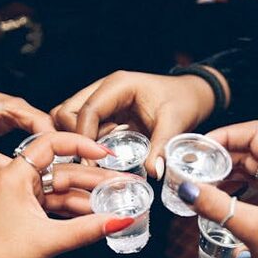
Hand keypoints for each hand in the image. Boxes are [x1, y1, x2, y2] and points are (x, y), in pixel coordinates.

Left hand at [0, 132, 133, 257]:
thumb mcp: (47, 240)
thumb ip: (87, 230)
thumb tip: (120, 221)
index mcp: (16, 176)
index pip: (52, 144)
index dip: (81, 145)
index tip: (106, 154)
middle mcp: (21, 181)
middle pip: (67, 171)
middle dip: (98, 179)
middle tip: (127, 184)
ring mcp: (26, 198)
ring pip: (66, 191)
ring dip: (93, 198)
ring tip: (122, 202)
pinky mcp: (31, 214)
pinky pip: (61, 206)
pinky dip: (81, 212)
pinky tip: (102, 216)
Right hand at [51, 70, 225, 178]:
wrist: (191, 95)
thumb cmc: (183, 101)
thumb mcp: (175, 123)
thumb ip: (161, 147)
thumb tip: (153, 172)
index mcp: (119, 85)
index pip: (88, 110)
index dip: (84, 137)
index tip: (91, 163)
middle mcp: (103, 89)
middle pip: (66, 111)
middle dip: (74, 138)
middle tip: (92, 162)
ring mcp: (100, 100)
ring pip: (67, 119)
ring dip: (77, 141)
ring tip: (98, 158)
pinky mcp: (102, 113)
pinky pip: (80, 127)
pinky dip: (85, 143)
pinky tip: (103, 155)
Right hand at [177, 120, 257, 257]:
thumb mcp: (253, 226)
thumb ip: (216, 205)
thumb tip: (186, 188)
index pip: (255, 132)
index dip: (226, 134)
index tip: (201, 148)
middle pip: (249, 153)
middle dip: (220, 158)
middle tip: (194, 169)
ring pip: (251, 175)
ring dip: (226, 178)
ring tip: (202, 188)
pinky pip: (254, 195)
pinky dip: (235, 196)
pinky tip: (220, 209)